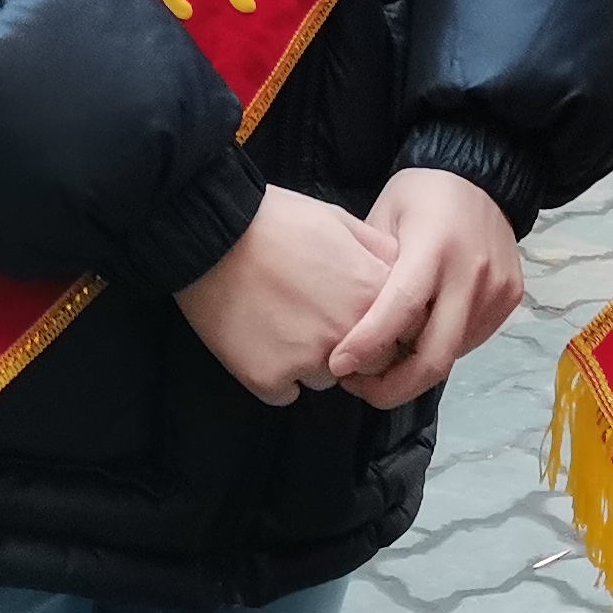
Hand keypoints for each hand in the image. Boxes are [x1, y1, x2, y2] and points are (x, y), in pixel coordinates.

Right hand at [175, 188, 399, 406]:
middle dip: (351, 350)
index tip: (357, 316)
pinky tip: (261, 342)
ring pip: (324, 379)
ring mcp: (307, 361)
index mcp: (371, 294)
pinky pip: (284, 393)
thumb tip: (396, 270)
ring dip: (310, 361)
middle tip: (316, 321)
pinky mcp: (268, 379)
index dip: (380, 327)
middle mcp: (347, 334)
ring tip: (282, 324)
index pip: (399, 334)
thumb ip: (376, 250)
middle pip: (367, 366)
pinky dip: (275, 375)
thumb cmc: (276, 220)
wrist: (212, 235)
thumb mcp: (338, 219)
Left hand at [327, 167, 527, 409]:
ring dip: (415, 369)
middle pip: (435, 356)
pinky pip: (471, 340)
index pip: (400, 310)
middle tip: (360, 388)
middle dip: (393, 387)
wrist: (482, 173)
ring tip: (383, 361)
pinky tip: (419, 337)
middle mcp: (472, 273)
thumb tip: (350, 326)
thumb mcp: (383, 217)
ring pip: (453, 355)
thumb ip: (372, 270)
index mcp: (434, 247)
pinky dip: (442, 348)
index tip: (338, 365)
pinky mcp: (510, 298)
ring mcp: (497, 289)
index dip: (368, 345)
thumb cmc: (421, 193)